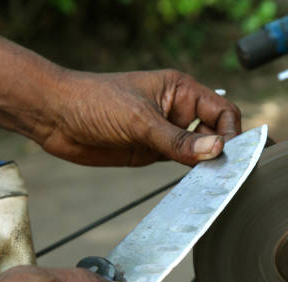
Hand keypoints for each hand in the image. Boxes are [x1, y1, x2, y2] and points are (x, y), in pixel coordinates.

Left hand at [39, 69, 241, 165]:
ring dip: (206, 164)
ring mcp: (165, 132)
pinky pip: (181, 162)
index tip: (232, 156)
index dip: (231, 132)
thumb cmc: (94, 102)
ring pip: (200, 150)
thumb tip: (217, 151)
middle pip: (215, 132)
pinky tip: (195, 184)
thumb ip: (178, 141)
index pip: (221, 111)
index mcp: (180, 90)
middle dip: (221, 151)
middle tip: (224, 174)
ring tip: (211, 182)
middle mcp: (177, 110)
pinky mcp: (152, 151)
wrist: (55, 117)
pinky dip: (190, 174)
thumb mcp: (140, 120)